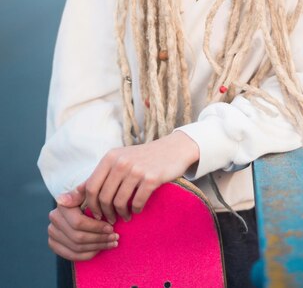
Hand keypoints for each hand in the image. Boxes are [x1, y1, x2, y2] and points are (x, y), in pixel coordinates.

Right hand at [48, 183, 118, 260]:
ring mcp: (52, 233)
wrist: (80, 204)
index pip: (79, 223)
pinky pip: (72, 255)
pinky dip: (88, 254)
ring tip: (112, 243)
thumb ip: (84, 191)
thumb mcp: (90, 191)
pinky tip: (100, 249)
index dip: (96, 227)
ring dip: (97, 247)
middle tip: (115, 237)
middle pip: (78, 237)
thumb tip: (67, 196)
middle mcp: (54, 219)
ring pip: (76, 247)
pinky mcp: (54, 244)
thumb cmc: (90, 196)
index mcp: (62, 205)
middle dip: (99, 238)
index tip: (111, 228)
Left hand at [85, 131, 199, 223]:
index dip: (92, 205)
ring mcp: (136, 169)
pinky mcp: (152, 178)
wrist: (173, 149)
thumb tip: (61, 200)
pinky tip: (137, 210)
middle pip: (103, 197)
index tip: (97, 214)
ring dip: (120, 214)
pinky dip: (135, 210)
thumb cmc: (141, 158)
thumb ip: (92, 180)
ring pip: (119, 202)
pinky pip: (137, 202)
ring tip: (125, 217)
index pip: (90, 187)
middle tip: (111, 220)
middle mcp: (121, 161)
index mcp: (110, 157)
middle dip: (105, 214)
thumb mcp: (116, 162)